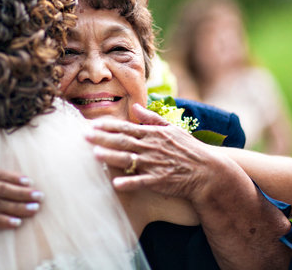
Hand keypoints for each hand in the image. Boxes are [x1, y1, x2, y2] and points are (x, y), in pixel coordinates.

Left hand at [87, 104, 221, 202]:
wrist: (207, 170)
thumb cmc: (188, 149)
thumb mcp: (172, 128)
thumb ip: (152, 118)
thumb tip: (136, 106)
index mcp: (152, 134)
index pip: (126, 127)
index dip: (109, 125)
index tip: (93, 123)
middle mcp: (150, 147)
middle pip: (122, 141)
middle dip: (102, 137)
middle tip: (84, 135)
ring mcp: (154, 164)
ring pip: (128, 159)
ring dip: (111, 156)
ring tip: (94, 154)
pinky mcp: (159, 180)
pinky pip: (141, 181)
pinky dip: (129, 182)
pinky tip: (116, 184)